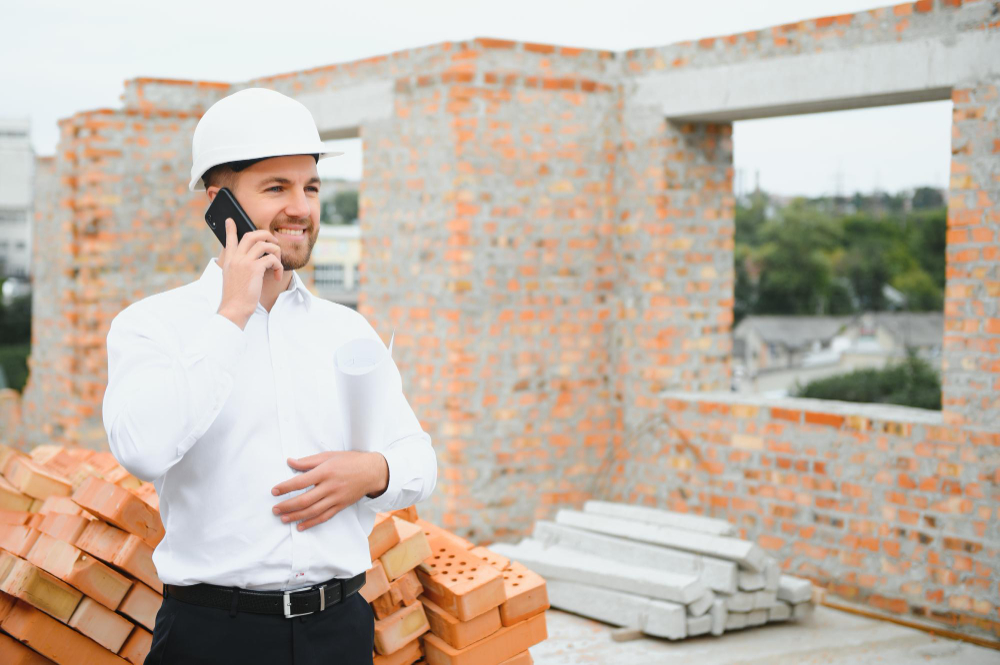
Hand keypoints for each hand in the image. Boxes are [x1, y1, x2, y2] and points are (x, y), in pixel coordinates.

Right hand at [217, 218, 283, 329]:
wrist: (234, 309)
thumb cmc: (236, 297)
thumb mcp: (232, 279)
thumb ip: (238, 267)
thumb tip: (253, 263)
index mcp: (229, 261)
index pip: (229, 240)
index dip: (230, 229)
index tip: (230, 220)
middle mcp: (235, 258)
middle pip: (251, 236)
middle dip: (265, 234)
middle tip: (273, 241)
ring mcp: (244, 262)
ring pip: (264, 244)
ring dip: (275, 251)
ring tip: (277, 262)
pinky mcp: (254, 269)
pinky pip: (271, 259)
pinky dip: (278, 266)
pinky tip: (276, 276)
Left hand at [270, 451, 388, 530]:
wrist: (372, 472)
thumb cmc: (350, 461)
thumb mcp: (329, 456)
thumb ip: (308, 461)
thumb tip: (290, 462)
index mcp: (325, 472)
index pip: (301, 481)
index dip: (286, 487)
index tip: (274, 491)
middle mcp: (330, 486)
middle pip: (305, 500)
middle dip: (287, 506)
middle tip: (275, 509)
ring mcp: (336, 498)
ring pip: (313, 511)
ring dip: (296, 516)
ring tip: (283, 518)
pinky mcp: (341, 506)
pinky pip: (324, 517)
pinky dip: (311, 523)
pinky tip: (300, 526)